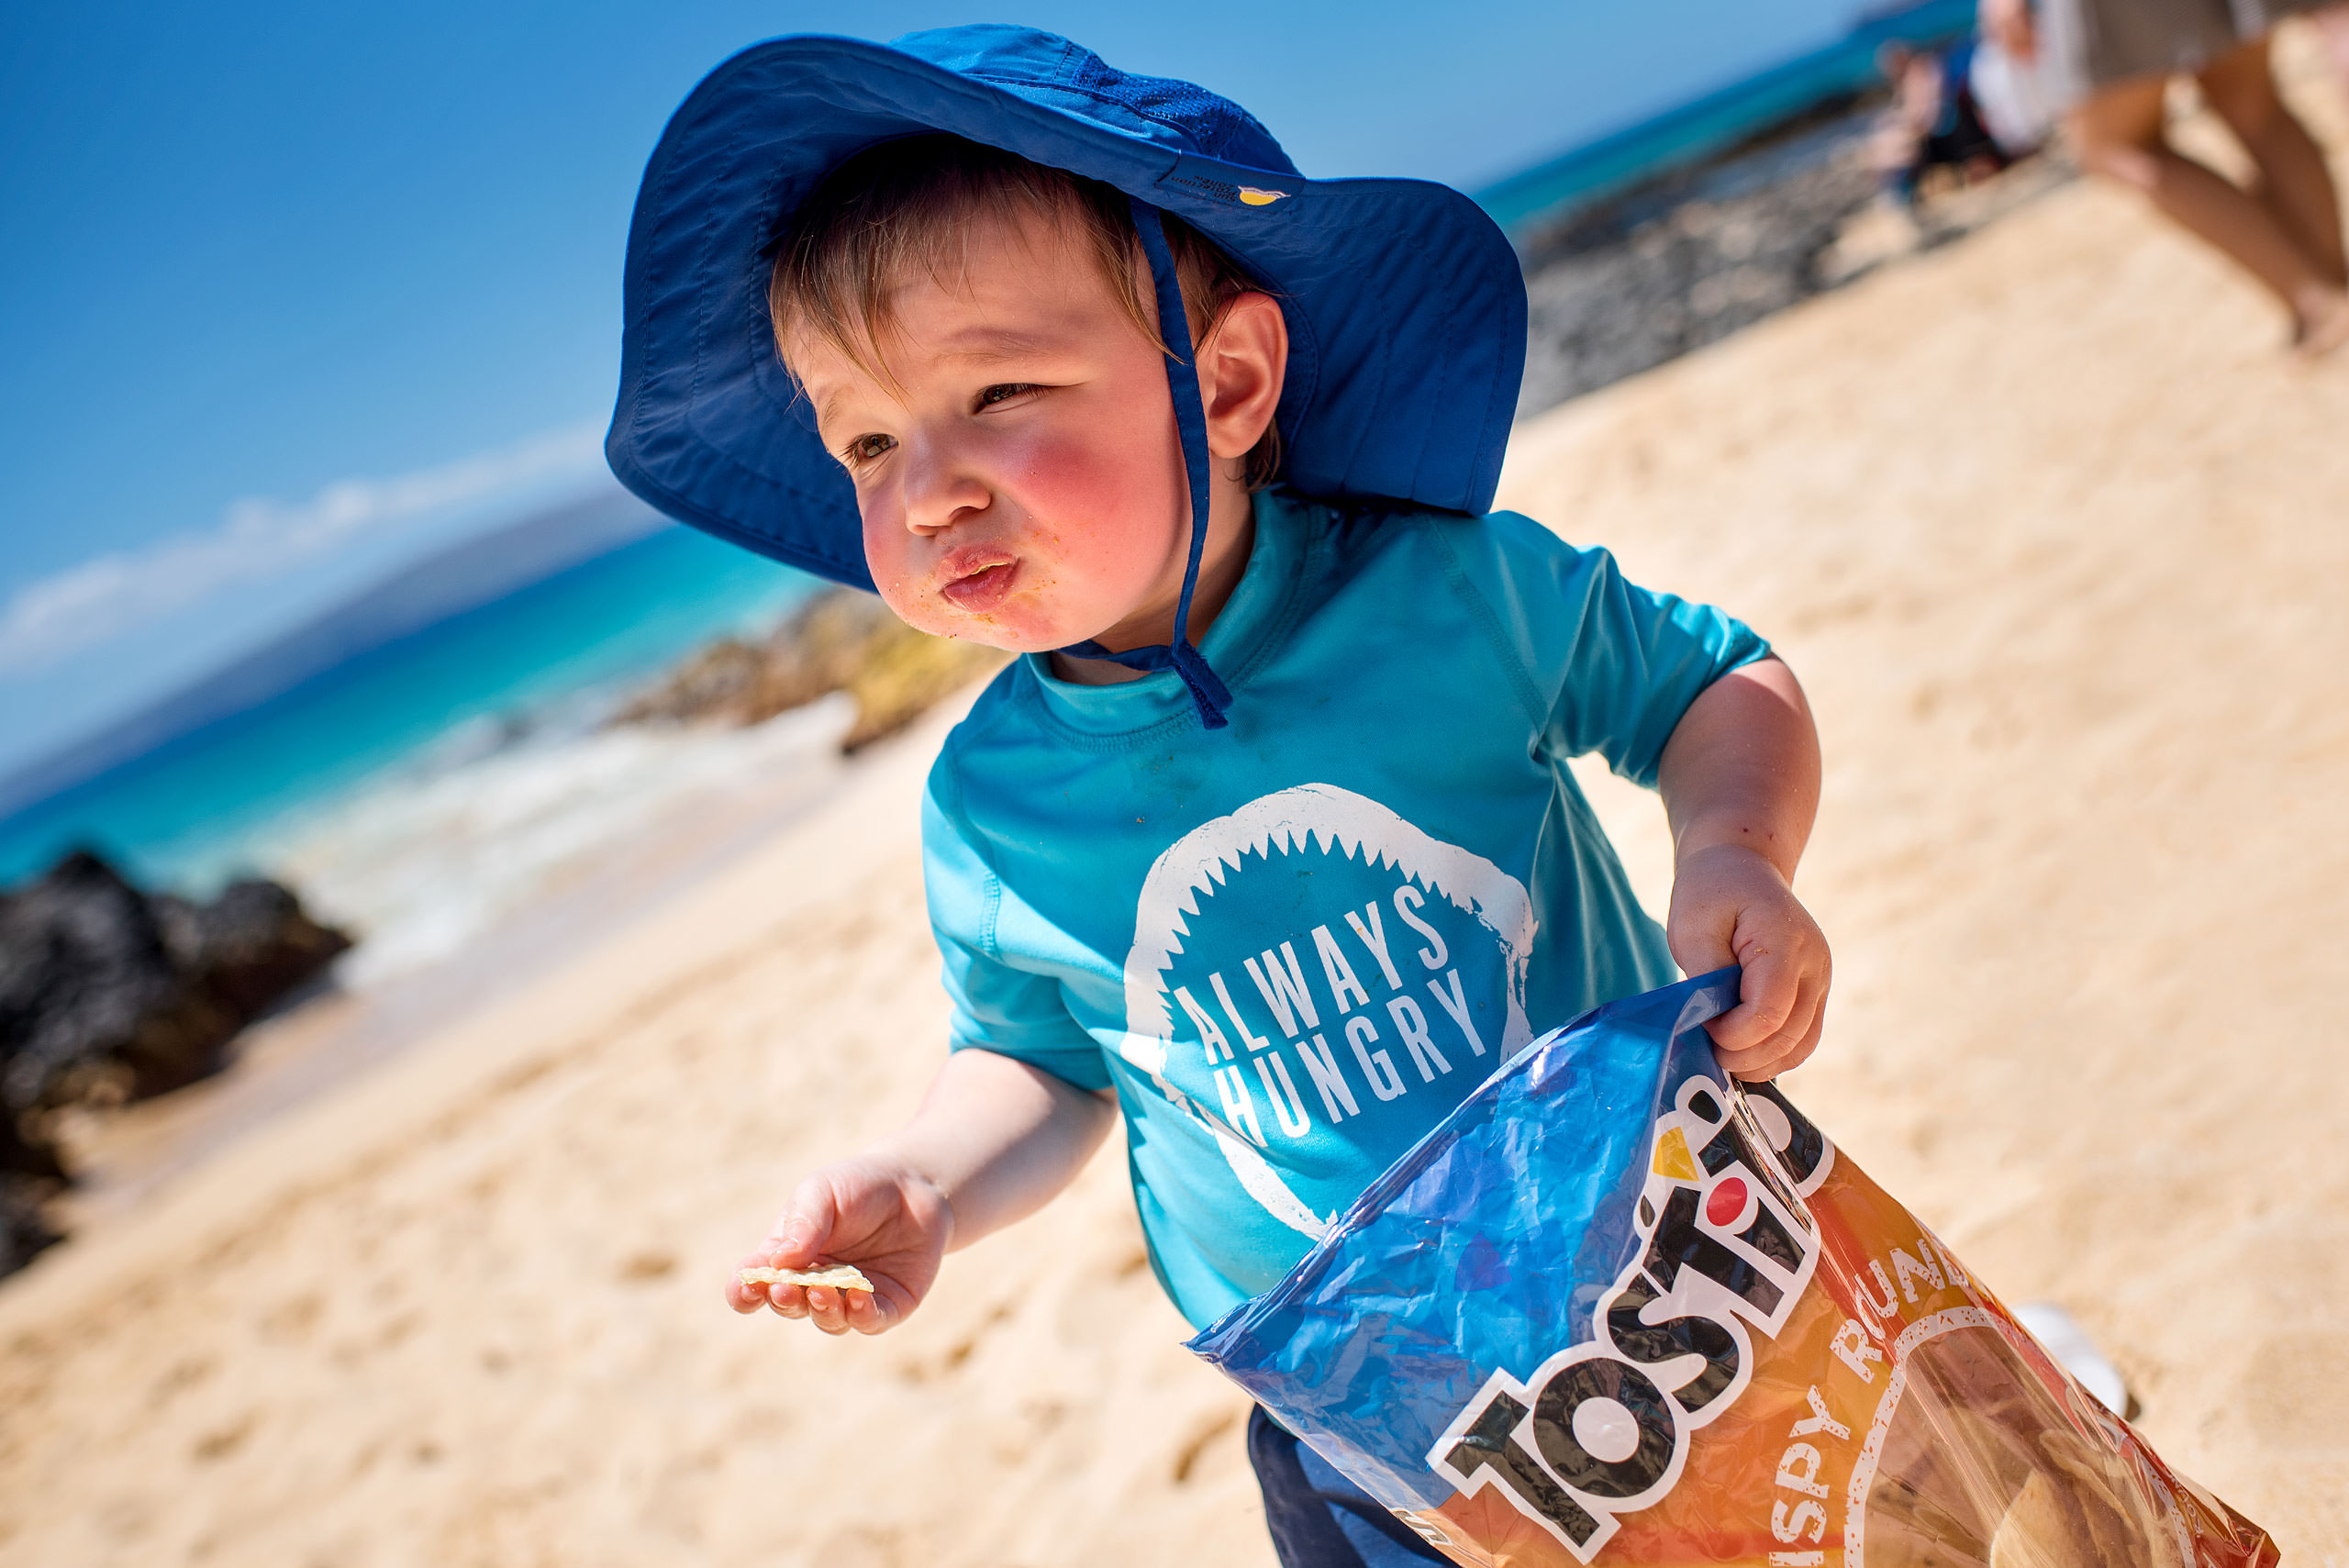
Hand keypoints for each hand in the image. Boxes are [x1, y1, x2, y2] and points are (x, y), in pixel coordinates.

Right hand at [725, 1153, 953, 1335]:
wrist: (917, 1186)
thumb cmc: (859, 1186)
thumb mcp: (823, 1191)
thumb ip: (803, 1223)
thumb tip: (777, 1262)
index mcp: (786, 1257)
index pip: (753, 1283)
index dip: (744, 1291)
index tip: (746, 1288)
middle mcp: (813, 1283)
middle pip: (788, 1305)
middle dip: (784, 1301)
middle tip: (786, 1288)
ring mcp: (848, 1298)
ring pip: (827, 1319)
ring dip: (821, 1309)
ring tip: (822, 1291)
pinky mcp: (887, 1305)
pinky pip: (869, 1321)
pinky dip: (860, 1315)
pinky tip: (858, 1298)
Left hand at [1665, 842, 1830, 1081]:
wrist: (1742, 867)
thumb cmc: (1711, 894)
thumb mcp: (1693, 927)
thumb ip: (1705, 977)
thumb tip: (1711, 1025)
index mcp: (1785, 943)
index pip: (1768, 1012)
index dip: (1732, 1034)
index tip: (1701, 1025)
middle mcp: (1814, 966)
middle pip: (1787, 1036)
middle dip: (1743, 1055)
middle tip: (1705, 1049)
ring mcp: (1820, 981)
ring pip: (1800, 1046)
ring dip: (1759, 1062)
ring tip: (1720, 1054)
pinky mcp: (1815, 994)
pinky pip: (1801, 1040)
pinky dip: (1773, 1055)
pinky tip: (1741, 1052)